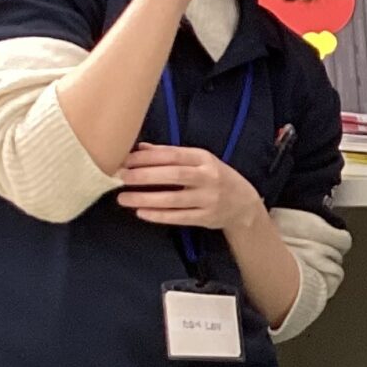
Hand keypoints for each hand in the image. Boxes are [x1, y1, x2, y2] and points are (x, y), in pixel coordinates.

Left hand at [117, 144, 267, 232]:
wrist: (244, 204)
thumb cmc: (216, 178)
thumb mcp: (199, 161)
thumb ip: (171, 154)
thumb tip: (140, 149)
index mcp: (204, 159)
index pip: (173, 156)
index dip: (148, 158)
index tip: (126, 160)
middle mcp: (208, 178)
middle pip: (173, 175)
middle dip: (145, 176)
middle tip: (122, 178)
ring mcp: (208, 199)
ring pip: (174, 199)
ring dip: (146, 198)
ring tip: (124, 198)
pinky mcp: (207, 218)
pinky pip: (180, 217)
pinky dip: (159, 215)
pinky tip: (141, 213)